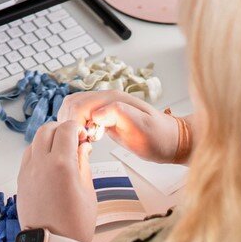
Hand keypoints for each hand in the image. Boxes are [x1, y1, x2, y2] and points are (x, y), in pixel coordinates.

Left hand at [16, 121, 95, 241]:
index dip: (76, 128)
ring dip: (47, 139)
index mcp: (61, 164)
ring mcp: (28, 171)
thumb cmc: (74, 226)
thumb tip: (83, 146)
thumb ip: (84, 163)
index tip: (82, 136)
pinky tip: (48, 163)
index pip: (66, 129)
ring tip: (59, 152)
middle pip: (47, 129)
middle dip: (61, 130)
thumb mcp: (88, 192)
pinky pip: (27, 156)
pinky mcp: (21, 181)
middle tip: (72, 140)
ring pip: (35, 140)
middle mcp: (41, 164)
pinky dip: (37, 152)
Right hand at [58, 90, 180, 163]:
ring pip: (74, 108)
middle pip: (72, 103)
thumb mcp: (142, 128)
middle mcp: (106, 99)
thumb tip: (95, 114)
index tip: (82, 140)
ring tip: (82, 141)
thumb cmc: (159, 137)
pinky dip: (77, 127)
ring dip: (71, 124)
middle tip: (79, 142)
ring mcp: (104, 107)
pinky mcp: (104, 117)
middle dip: (69, 123)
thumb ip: (118, 115)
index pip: (78, 105)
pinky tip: (86, 139)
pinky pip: (82, 116)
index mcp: (112, 99)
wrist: (171, 141)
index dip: (74, 124)